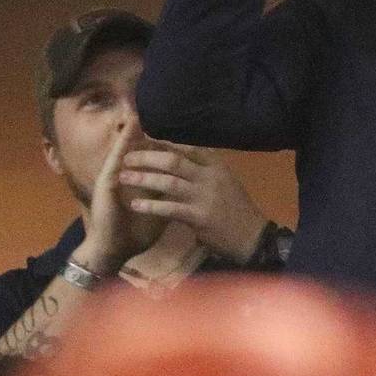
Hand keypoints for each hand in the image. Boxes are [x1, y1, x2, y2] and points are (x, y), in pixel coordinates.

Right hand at [73, 119, 167, 275]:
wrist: (114, 252)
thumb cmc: (136, 234)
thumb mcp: (159, 212)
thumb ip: (170, 198)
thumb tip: (188, 189)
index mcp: (139, 182)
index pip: (151, 158)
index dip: (160, 143)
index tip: (173, 127)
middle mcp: (124, 177)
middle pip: (136, 150)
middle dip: (143, 132)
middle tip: (147, 109)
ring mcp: (113, 179)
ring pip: (124, 151)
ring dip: (130, 133)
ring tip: (137, 113)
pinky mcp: (106, 186)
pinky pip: (114, 162)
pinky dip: (121, 147)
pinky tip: (127, 134)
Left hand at [119, 144, 269, 262]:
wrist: (251, 236)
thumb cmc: (236, 210)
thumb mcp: (226, 182)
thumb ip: (205, 171)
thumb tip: (181, 160)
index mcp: (216, 167)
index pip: (188, 148)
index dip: (164, 143)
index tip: (145, 139)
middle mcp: (209, 177)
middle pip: (174, 161)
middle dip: (148, 157)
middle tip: (127, 157)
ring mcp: (204, 197)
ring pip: (168, 182)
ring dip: (143, 179)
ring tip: (124, 177)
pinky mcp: (198, 216)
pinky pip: (169, 208)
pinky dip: (150, 206)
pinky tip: (135, 205)